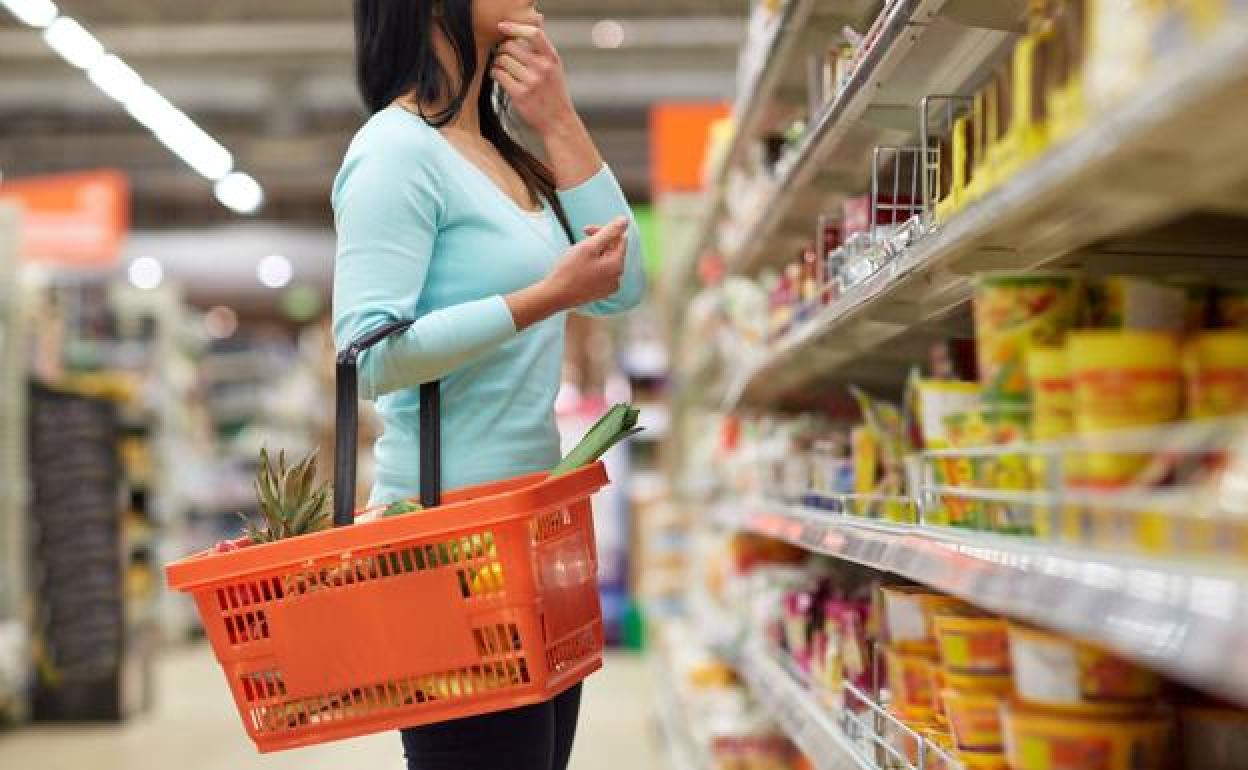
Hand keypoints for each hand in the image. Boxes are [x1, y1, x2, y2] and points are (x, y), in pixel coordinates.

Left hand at [492, 17, 576, 134]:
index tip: (503, 27)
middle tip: (502, 55)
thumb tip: (536, 22)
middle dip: (502, 49)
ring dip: (497, 63)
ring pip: (502, 60)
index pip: (534, 34)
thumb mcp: (555, 68)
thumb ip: (543, 49)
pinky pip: (499, 75)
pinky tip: (498, 76)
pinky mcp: (520, 94)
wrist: (559, 121)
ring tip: (500, 67)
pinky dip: (495, 73)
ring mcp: (532, 81)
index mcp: (552, 58)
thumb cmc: (554, 93)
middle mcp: (543, 68)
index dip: (515, 27)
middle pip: (511, 46)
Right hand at [544, 217, 628, 309]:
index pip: (619, 239)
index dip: (603, 231)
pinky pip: (601, 274)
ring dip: (594, 254)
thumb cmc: (569, 270)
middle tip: (578, 243)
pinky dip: (592, 267)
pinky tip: (579, 269)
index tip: (585, 231)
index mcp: (617, 265)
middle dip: (598, 243)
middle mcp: (617, 278)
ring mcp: (609, 287)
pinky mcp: (600, 293)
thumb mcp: (589, 246)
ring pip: (606, 262)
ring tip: (577, 258)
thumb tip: (625, 220)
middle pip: (613, 251)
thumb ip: (609, 232)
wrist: (554, 296)